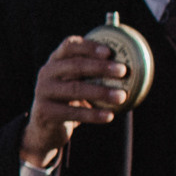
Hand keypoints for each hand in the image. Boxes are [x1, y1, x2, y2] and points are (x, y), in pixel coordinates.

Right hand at [20, 35, 131, 164]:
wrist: (45, 129)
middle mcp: (46, 73)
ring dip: (101, 92)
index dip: (89, 46)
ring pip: (75, 89)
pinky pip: (73, 112)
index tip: (109, 52)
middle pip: (75, 65)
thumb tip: (132, 66)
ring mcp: (43, 92)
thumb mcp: (76, 84)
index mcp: (55, 61)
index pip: (70, 46)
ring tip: (122, 96)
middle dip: (101, 67)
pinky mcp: (45, 112)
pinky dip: (93, 114)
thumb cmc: (69, 102)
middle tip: (123, 71)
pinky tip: (110, 116)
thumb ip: (93, 74)